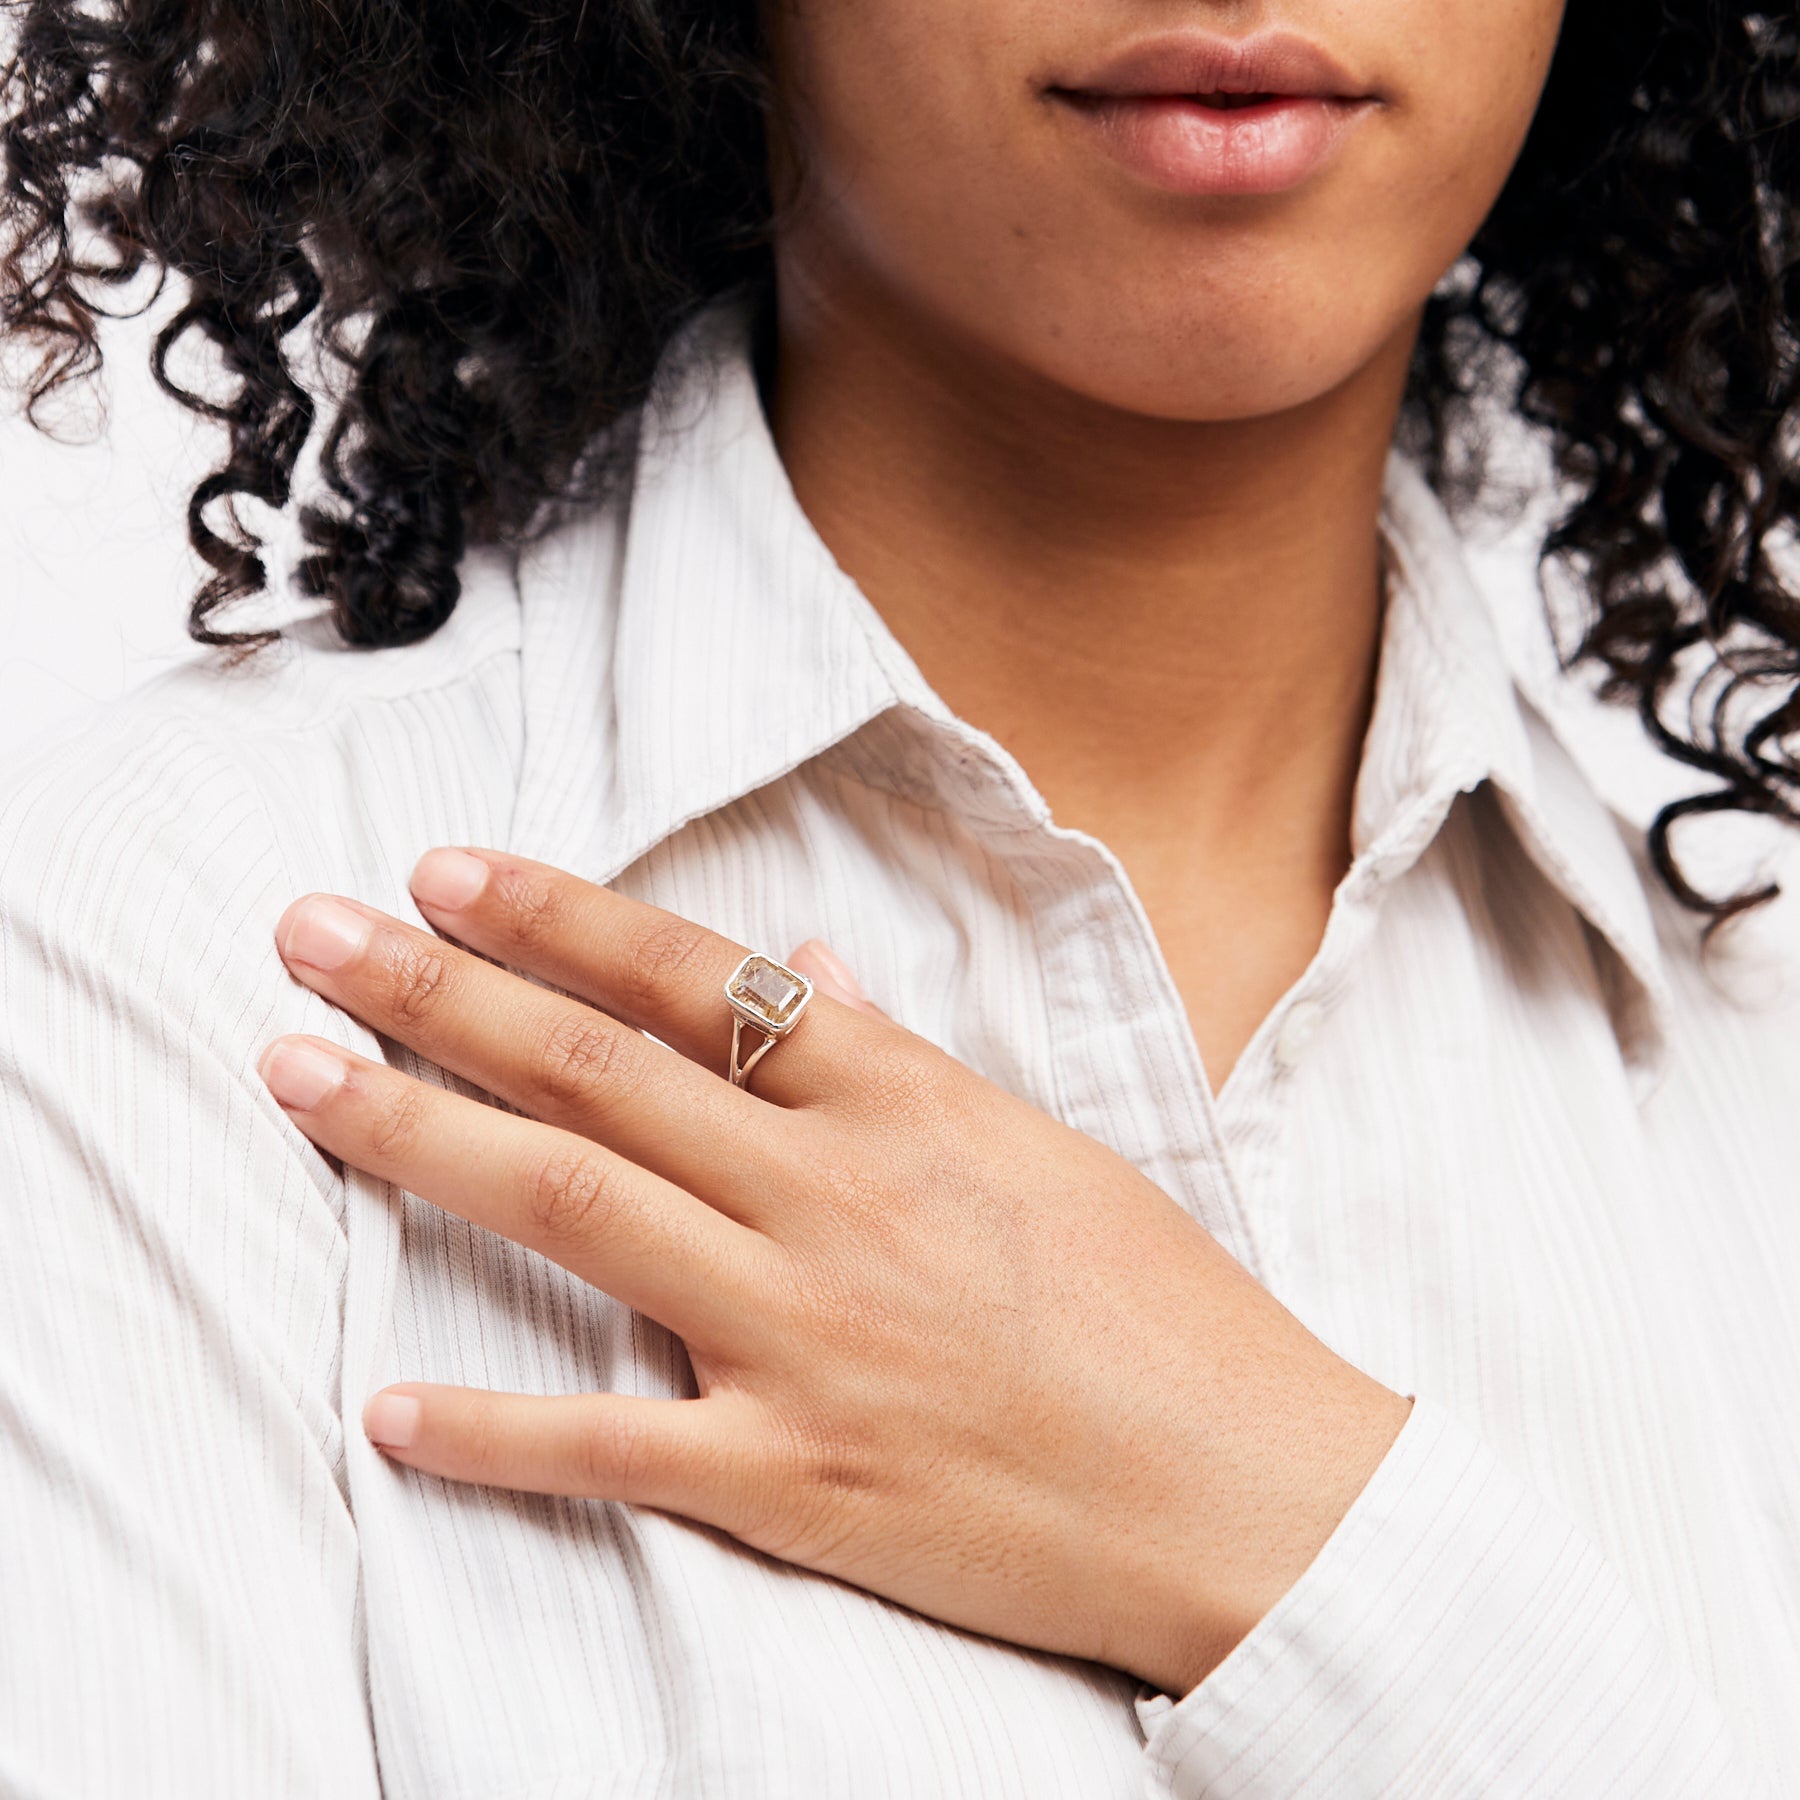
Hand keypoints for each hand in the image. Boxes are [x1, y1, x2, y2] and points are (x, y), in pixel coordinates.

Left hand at [259, 848, 1408, 1695]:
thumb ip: (898, 1056)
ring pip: (574, 1208)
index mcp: (901, 1102)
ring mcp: (805, 1335)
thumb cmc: (1160, 1307)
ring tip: (298, 1077)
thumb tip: (801, 968)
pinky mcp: (796, 1474)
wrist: (1247, 1485)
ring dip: (418, 1137)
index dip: (555, 917)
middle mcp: (833, 1197)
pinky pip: (615, 1445)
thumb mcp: (1036, 1143)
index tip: (445, 873)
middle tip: (311, 934)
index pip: (692, 979)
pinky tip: (386, 1406)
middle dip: (437, 990)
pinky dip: (493, 1430)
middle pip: (596, 1071)